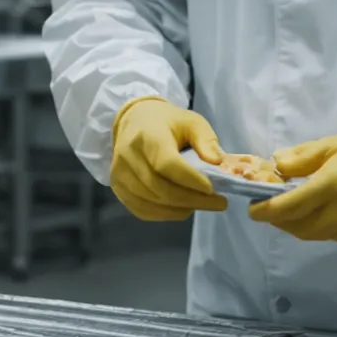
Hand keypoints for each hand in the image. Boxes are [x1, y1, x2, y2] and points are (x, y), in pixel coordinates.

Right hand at [109, 96, 227, 220]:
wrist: (134, 121)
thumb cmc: (167, 123)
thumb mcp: (191, 122)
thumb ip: (206, 140)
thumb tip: (217, 163)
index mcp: (147, 135)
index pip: (166, 164)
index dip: (190, 180)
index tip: (213, 189)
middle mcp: (128, 155)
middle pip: (160, 188)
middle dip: (193, 200)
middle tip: (219, 203)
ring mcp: (120, 174)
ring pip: (153, 202)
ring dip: (182, 209)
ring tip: (203, 204)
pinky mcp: (118, 188)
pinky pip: (144, 210)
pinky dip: (167, 214)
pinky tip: (183, 208)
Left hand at [250, 132, 336, 243]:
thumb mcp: (330, 145)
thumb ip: (300, 157)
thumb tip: (275, 164)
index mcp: (331, 185)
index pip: (291, 206)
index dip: (266, 210)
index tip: (252, 208)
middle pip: (295, 225)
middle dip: (275, 219)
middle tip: (264, 205)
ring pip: (307, 234)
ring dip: (288, 225)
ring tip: (281, 208)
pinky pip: (321, 235)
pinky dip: (306, 227)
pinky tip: (303, 213)